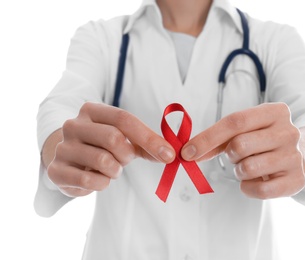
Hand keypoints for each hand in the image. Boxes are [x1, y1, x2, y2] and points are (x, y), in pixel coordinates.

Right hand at [45, 102, 174, 196]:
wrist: (67, 159)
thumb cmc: (101, 146)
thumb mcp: (124, 139)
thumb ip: (146, 144)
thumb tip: (169, 154)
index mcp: (92, 111)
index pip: (124, 119)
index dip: (149, 138)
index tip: (169, 155)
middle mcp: (73, 125)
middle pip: (114, 138)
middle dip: (127, 155)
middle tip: (124, 160)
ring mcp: (62, 147)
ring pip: (103, 161)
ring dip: (115, 171)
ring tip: (110, 169)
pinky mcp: (56, 170)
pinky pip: (90, 181)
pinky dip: (102, 183)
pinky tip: (98, 179)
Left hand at [181, 103, 304, 198]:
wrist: (302, 156)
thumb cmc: (263, 141)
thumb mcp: (244, 131)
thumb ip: (216, 139)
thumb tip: (188, 153)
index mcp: (275, 112)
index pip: (235, 122)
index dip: (207, 138)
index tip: (187, 152)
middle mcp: (288, 132)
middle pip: (239, 145)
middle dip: (230, 155)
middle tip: (238, 155)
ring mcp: (295, 156)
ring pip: (247, 168)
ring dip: (240, 171)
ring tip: (249, 166)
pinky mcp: (296, 180)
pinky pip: (259, 190)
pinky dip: (248, 188)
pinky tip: (255, 180)